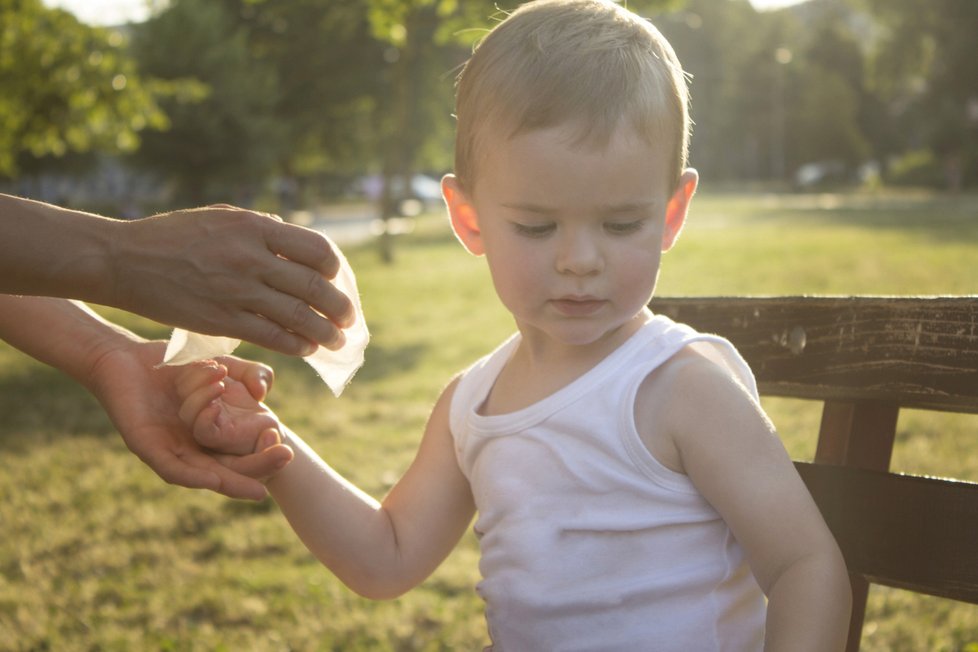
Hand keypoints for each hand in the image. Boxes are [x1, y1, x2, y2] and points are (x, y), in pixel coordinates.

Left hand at [87, 340, 291, 499]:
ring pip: (203, 474)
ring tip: (257, 491)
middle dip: (256, 473)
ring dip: (231, 483)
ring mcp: (169, 450)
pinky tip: (213, 481)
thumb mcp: (221, 365)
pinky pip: (171, 468)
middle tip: (284, 468)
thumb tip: (263, 391)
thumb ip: (248, 373)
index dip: (264, 454)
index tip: (288, 451)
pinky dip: (193, 477)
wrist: (125, 357)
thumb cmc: (173, 364)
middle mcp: (192, 448)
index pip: (241, 452)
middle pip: (227, 470)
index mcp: (211, 434)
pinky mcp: (146, 447)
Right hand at [107, 205, 354, 355]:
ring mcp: (237, 291)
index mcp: (254, 227)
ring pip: (298, 316)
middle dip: (339, 307)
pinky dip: (297, 344)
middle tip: (349, 319)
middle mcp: (250, 258)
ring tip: (336, 341)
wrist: (125, 261)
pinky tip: (306, 348)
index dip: (335, 267)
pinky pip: (272, 336)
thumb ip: (263, 230)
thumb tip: (300, 248)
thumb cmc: (175, 236)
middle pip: (314, 285)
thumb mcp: (222, 217)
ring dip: (325, 332)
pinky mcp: (222, 321)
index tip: (338, 280)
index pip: (316, 248)